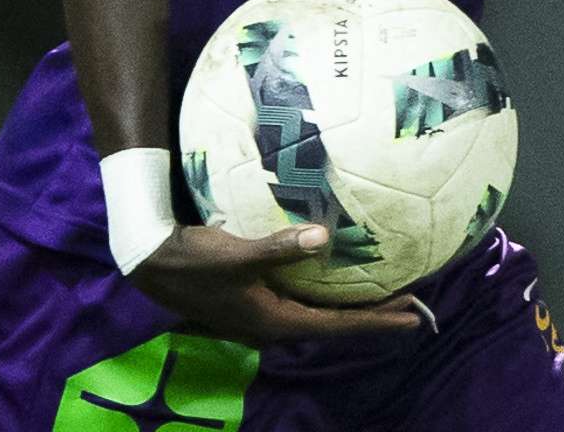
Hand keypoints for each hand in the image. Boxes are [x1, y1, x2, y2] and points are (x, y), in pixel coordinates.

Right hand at [128, 224, 430, 348]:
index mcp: (274, 321)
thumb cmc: (193, 261)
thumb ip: (279, 248)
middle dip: (372, 317)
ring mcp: (263, 316)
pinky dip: (327, 296)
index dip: (377, 322)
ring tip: (385, 296)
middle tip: (412, 307)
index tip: (413, 318)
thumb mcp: (236, 255)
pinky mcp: (255, 301)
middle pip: (334, 324)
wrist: (150, 264)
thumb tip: (325, 237)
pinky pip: (303, 303)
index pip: (337, 325)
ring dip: (352, 307)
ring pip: (318, 315)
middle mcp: (273, 325)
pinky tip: (337, 281)